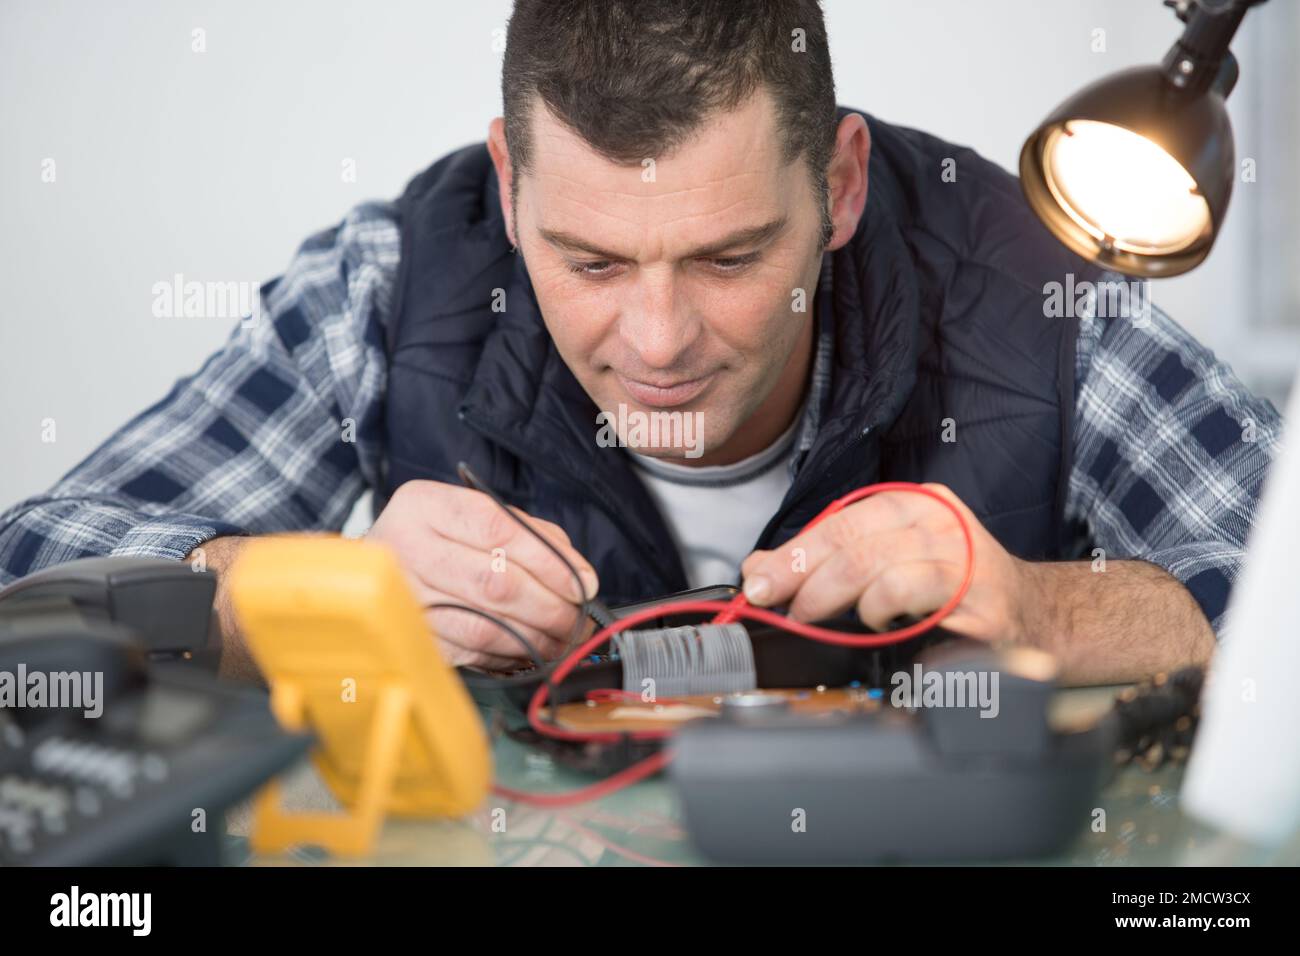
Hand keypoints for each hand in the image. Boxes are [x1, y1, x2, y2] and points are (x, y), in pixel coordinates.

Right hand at [367, 480, 599, 669]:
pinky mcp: (408, 639)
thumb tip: (581, 578)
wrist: (371, 570)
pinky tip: (529, 650)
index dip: (549, 561)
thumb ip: (533, 536)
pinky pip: (471, 653)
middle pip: (495, 582)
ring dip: (537, 639)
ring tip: (563, 638)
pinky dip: (509, 656)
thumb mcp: (477, 516)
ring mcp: (403, 599)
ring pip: (486, 626)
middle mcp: (405, 548)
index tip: (583, 584)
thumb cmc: (439, 539)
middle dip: (551, 607)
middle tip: (579, 619)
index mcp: (425, 505)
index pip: (499, 529)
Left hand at [739, 483, 1028, 641]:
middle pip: (851, 537)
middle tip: (773, 601)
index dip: (793, 551)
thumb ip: (830, 562)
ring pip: (875, 561)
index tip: (757, 580)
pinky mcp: (978, 599)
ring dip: (831, 593)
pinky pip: (911, 591)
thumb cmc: (955, 593)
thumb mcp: (890, 564)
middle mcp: (940, 522)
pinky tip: (875, 623)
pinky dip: (880, 608)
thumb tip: (761, 568)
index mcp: (916, 505)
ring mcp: (963, 556)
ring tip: (814, 616)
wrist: (1038, 619)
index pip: (840, 519)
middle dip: (799, 572)